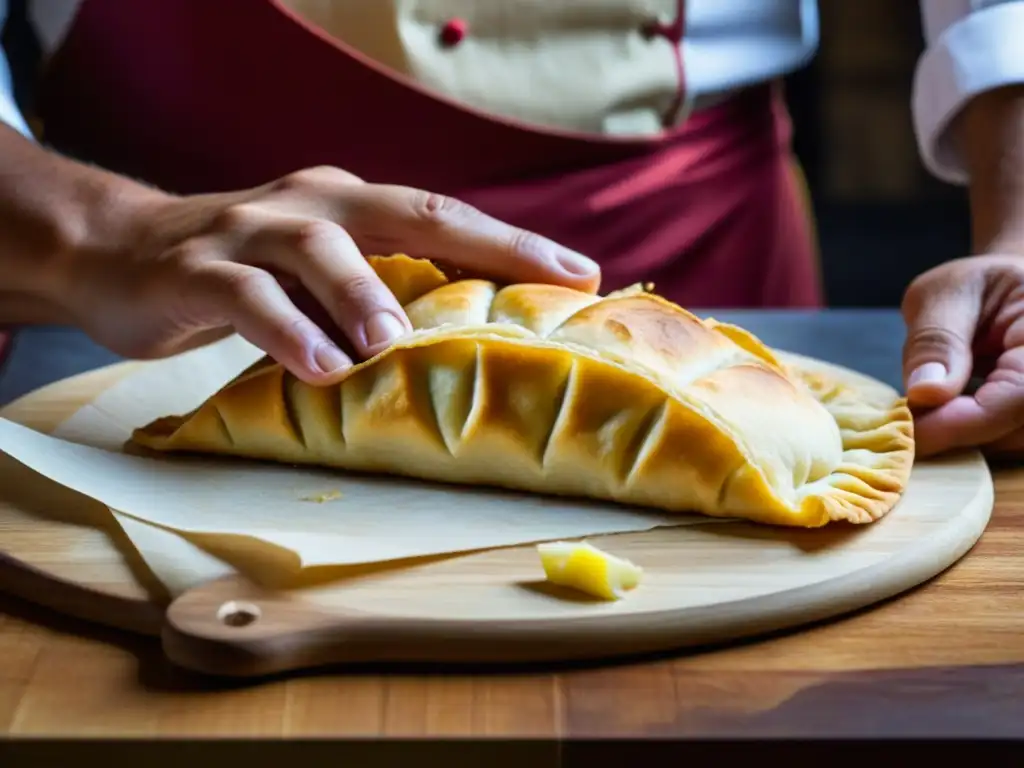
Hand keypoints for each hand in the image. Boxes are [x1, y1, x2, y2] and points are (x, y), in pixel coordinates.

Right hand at [57, 166, 600, 383]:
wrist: (116, 250)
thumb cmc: (242, 272)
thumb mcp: (318, 275)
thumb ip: (377, 293)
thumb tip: (460, 347)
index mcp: (352, 206)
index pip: (445, 217)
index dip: (515, 243)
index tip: (583, 274)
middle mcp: (312, 205)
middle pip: (409, 212)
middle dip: (487, 245)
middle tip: (553, 282)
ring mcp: (250, 230)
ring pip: (319, 249)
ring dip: (364, 295)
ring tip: (397, 345)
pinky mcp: (195, 269)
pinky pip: (245, 296)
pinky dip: (283, 329)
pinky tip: (318, 368)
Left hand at [901, 254, 1023, 457]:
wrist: (1003, 289)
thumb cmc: (978, 284)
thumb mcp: (946, 293)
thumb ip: (936, 340)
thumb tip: (924, 393)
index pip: (1017, 398)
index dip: (961, 423)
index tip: (910, 432)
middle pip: (1017, 429)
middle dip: (958, 432)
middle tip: (909, 420)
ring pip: (1012, 441)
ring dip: (963, 434)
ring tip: (929, 403)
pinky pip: (1005, 437)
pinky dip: (969, 432)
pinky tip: (944, 411)